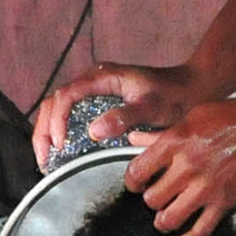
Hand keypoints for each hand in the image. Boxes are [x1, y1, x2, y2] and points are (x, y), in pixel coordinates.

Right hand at [34, 61, 199, 165]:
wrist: (191, 89)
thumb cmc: (174, 96)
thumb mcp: (151, 107)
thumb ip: (124, 116)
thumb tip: (94, 131)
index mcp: (102, 76)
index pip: (66, 95)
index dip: (57, 120)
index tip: (60, 144)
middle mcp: (93, 81)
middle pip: (55, 101)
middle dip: (44, 129)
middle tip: (45, 158)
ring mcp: (94, 92)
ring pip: (58, 108)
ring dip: (48, 132)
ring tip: (47, 159)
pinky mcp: (98, 104)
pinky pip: (70, 115)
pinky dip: (60, 133)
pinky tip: (61, 152)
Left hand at [128, 92, 235, 235]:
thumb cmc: (233, 116)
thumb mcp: (191, 117)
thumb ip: (161, 135)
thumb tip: (134, 139)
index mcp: (174, 142)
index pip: (137, 172)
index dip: (132, 182)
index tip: (137, 184)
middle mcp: (186, 167)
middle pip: (151, 199)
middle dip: (150, 201)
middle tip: (157, 198)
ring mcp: (205, 187)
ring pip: (169, 219)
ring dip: (164, 222)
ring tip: (166, 218)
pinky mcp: (225, 201)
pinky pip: (201, 230)